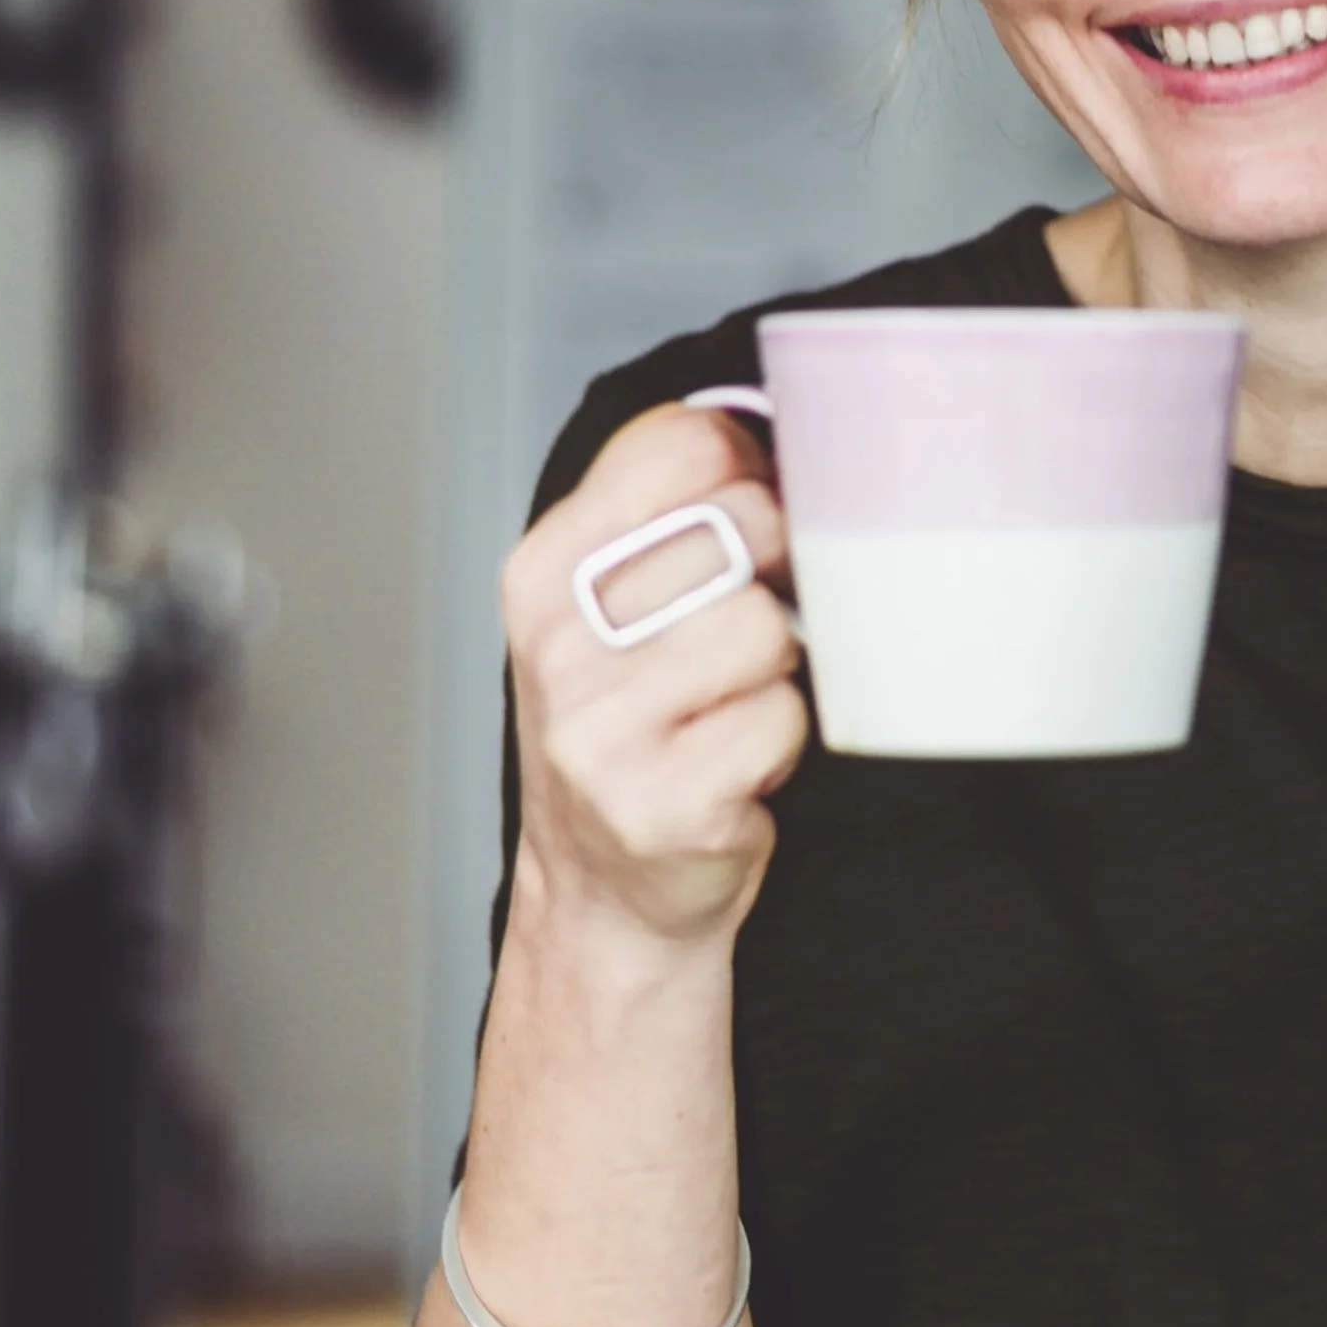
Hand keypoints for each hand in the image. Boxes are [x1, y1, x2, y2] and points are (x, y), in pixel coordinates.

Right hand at [500, 403, 807, 952]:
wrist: (602, 898)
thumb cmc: (631, 730)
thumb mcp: (610, 605)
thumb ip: (672, 512)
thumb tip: (782, 428)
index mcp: (544, 567)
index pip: (681, 442)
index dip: (750, 469)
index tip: (751, 519)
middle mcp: (557, 639)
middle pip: (746, 523)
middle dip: (776, 575)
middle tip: (743, 636)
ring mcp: (600, 727)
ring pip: (768, 625)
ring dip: (779, 670)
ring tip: (732, 706)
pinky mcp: (661, 802)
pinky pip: (782, 720)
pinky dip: (782, 744)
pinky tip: (735, 766)